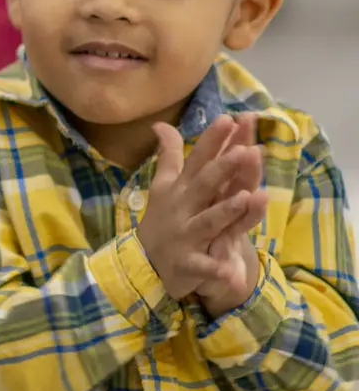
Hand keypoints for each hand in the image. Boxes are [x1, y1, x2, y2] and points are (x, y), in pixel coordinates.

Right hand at [137, 117, 268, 302]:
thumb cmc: (162, 219)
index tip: (229, 118)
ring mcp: (185, 235)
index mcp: (181, 188)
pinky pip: (204, 266)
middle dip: (224, 168)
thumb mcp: (164, 186)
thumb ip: (170, 155)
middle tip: (246, 150)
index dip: (212, 140)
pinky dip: (216, 270)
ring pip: (208, 222)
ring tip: (246, 197)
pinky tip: (231, 271)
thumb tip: (162, 124)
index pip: (198, 159)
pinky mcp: (188, 263)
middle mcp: (183, 208)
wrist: (144, 264)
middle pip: (205, 185)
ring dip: (225, 211)